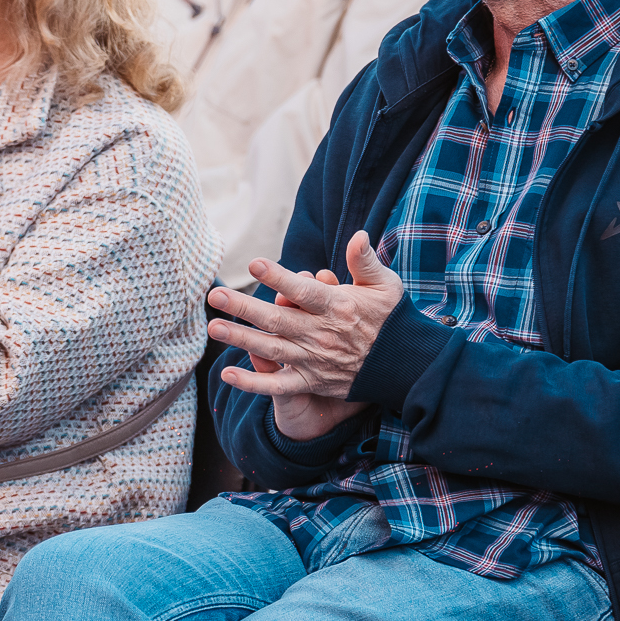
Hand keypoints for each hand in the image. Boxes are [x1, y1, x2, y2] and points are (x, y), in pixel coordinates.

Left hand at [210, 231, 406, 440]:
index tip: (254, 264)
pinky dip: (254, 383)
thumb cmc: (392, 320)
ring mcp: (315, 360)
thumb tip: (358, 235)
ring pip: (272, 349)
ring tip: (213, 328)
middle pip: (277, 319)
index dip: (278, 278)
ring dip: (240, 339)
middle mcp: (323, 333)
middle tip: (215, 295)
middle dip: (244, 307)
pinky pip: (279, 385)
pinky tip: (228, 375)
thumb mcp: (386, 285)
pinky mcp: (312, 381)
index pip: (303, 291)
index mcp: (339, 306)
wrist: (406, 367)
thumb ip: (365, 262)